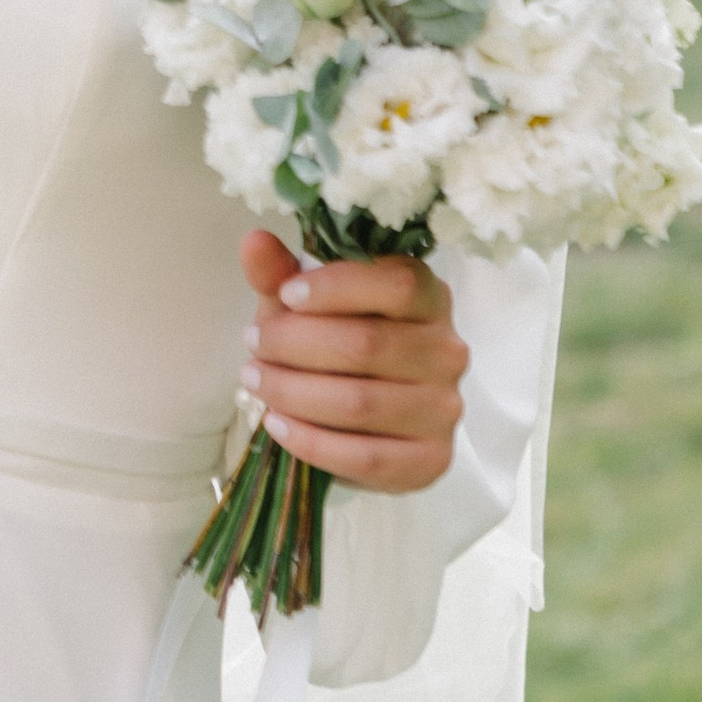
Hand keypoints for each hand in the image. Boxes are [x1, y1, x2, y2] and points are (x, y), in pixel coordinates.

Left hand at [239, 227, 466, 494]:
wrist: (357, 417)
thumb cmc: (332, 341)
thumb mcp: (304, 303)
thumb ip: (281, 272)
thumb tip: (254, 241)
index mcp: (430, 298)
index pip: (399, 285)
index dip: (339, 288)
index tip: (286, 295)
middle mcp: (448, 351)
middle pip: (368, 344)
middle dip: (296, 344)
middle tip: (253, 343)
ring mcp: (444, 409)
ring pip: (360, 402)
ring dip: (294, 392)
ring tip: (255, 379)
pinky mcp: (431, 460)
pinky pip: (366, 456)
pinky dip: (312, 442)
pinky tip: (277, 424)